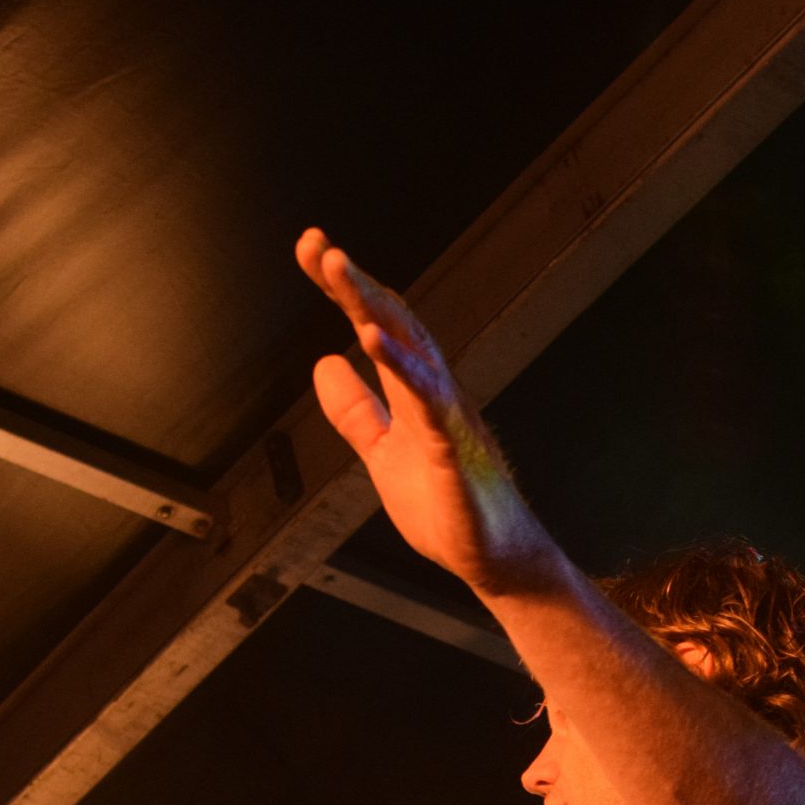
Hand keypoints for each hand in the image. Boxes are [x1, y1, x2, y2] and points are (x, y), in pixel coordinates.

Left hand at [298, 227, 560, 595]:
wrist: (494, 558)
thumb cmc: (448, 506)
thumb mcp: (382, 454)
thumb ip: (355, 411)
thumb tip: (324, 363)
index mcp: (414, 391)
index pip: (376, 326)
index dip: (342, 290)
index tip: (311, 252)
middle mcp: (434, 390)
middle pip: (395, 322)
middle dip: (355, 282)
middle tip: (319, 246)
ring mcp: (447, 416)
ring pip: (412, 347)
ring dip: (374, 306)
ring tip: (341, 272)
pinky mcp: (453, 449)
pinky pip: (428, 400)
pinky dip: (401, 367)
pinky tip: (372, 341)